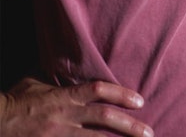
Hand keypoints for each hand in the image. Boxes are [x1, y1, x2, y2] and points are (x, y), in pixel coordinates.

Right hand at [0, 77, 151, 136]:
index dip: (121, 94)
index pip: (98, 90)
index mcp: (62, 97)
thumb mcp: (34, 85)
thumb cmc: (13, 103)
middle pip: (104, 119)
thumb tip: (71, 76)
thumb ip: (57, 84)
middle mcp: (64, 116)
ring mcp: (57, 135)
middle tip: (149, 133)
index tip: (140, 101)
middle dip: (130, 126)